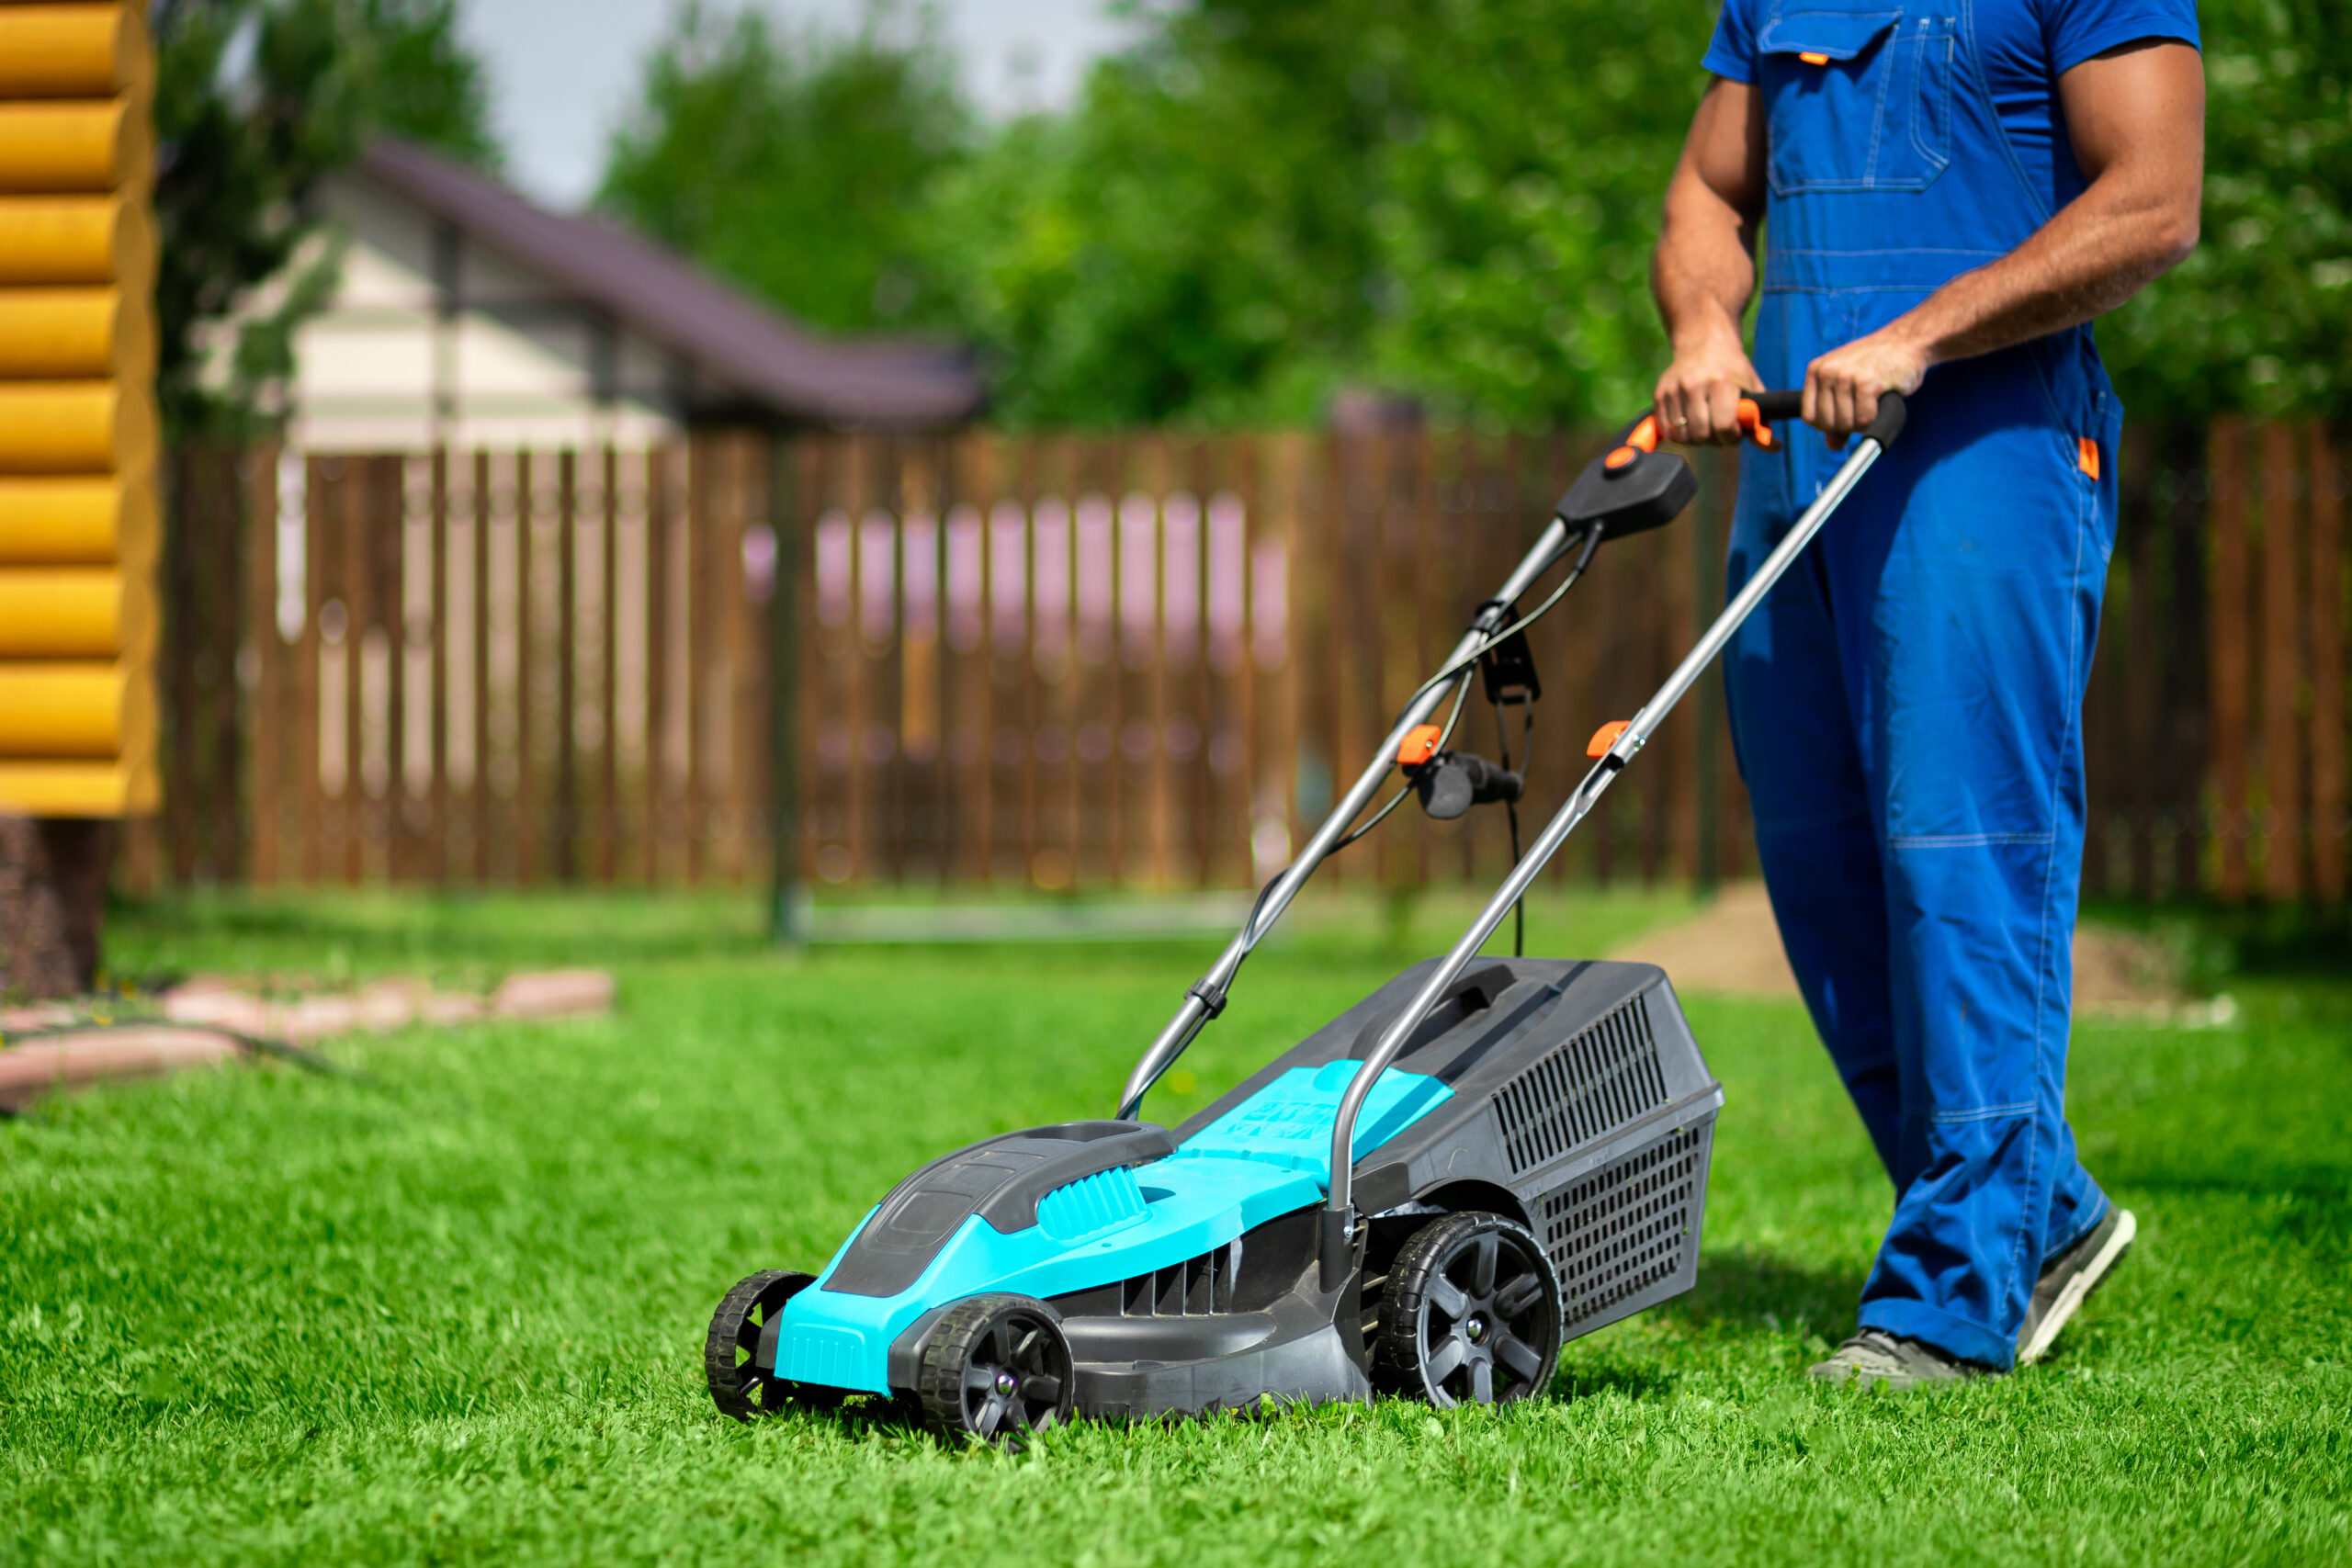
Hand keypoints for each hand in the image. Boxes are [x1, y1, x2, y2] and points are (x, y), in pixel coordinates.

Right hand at [1653, 329, 1763, 445]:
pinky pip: (1667, 430)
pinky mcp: (1660, 394)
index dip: (1732, 437)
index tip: (1735, 431)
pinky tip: (1691, 424)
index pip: (1723, 426)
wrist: (1703, 343)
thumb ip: (1761, 420)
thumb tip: (1774, 447)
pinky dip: (1680, 434)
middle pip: (1701, 434)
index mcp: (1720, 380)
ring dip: (1696, 439)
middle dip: (1714, 439)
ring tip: (1706, 426)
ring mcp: (1673, 389)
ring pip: (1682, 436)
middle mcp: (1693, 383)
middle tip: (1720, 430)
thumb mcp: (1752, 388)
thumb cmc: (1733, 369)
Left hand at [1802, 327, 1929, 444]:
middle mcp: (1827, 372)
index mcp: (1816, 370)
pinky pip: (1865, 420)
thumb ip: (1837, 413)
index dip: (1827, 426)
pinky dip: (1875, 418)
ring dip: (1863, 423)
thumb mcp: (1849, 384)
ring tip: (1873, 403)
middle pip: (1827, 423)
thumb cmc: (1878, 364)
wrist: (1908, 340)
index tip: (1844, 420)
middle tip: (1864, 410)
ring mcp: (1845, 376)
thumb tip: (1831, 445)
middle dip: (1847, 426)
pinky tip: (1881, 401)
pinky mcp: (1866, 382)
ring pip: (1846, 424)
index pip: (1809, 416)